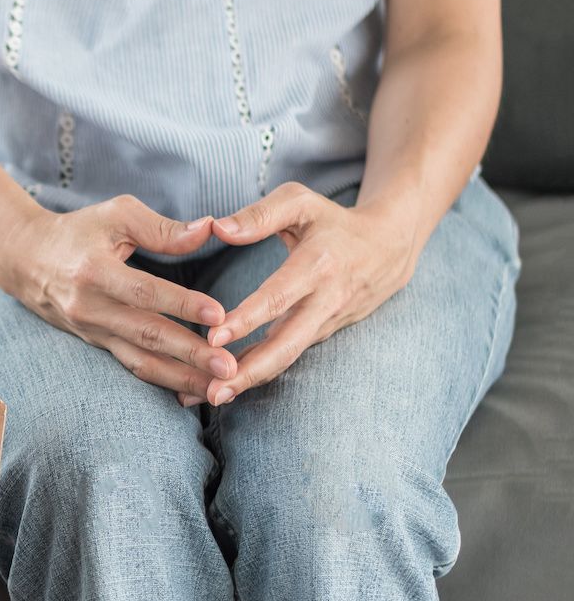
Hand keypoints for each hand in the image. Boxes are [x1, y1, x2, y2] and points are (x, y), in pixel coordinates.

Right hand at [0, 195, 236, 398]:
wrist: (26, 260)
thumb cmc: (78, 232)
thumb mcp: (115, 216)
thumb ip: (162, 228)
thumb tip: (209, 230)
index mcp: (94, 271)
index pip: (143, 291)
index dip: (180, 304)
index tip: (218, 314)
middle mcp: (90, 307)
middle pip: (146, 335)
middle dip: (190, 354)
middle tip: (229, 367)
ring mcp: (92, 331)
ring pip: (140, 361)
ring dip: (181, 378)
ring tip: (219, 389)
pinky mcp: (97, 344)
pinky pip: (133, 366)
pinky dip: (164, 381)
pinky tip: (193, 390)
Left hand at [199, 182, 419, 405]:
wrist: (389, 247)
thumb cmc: (333, 221)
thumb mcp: (300, 202)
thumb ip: (259, 214)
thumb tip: (217, 228)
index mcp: (318, 265)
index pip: (279, 296)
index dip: (247, 319)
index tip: (214, 336)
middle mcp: (325, 301)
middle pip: (287, 344)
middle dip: (250, 371)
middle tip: (214, 391)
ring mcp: (326, 323)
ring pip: (288, 357)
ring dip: (251, 380)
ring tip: (212, 398)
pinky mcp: (322, 334)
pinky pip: (288, 355)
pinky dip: (259, 373)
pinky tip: (227, 386)